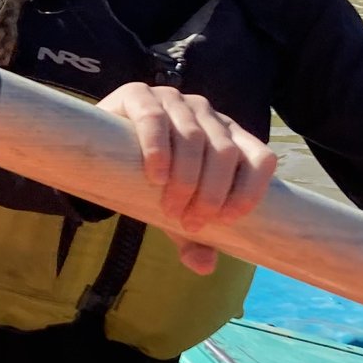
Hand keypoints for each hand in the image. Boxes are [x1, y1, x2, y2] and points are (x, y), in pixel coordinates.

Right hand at [100, 81, 276, 274]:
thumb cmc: (149, 182)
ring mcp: (175, 101)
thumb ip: (193, 238)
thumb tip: (205, 267)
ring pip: (194, 138)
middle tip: (189, 223)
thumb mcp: (175, 212)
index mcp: (229, 137)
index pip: (260, 158)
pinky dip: (159, 149)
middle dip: (210, 194)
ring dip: (186, 179)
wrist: (102, 150)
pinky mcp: (139, 95)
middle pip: (225, 153)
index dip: (250, 190)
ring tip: (169, 208)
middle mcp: (207, 115)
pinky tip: (155, 175)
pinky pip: (155, 119)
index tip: (227, 220)